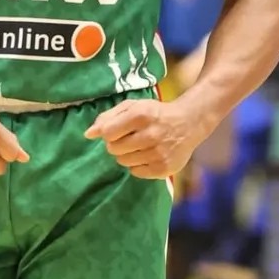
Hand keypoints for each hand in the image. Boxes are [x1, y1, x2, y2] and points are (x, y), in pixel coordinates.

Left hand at [85, 98, 204, 178]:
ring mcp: (159, 153)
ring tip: (140, 146)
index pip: (108, 133)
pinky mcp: (164, 169)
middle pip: (114, 149)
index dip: (108, 133)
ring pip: (124, 162)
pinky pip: (136, 172)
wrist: (189, 123)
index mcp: (141, 115)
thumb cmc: (155, 113)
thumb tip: (88, 134)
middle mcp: (151, 135)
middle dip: (116, 145)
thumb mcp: (133, 106)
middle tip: (129, 139)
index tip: (117, 130)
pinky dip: (137, 165)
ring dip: (126, 155)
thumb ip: (108, 117)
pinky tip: (148, 155)